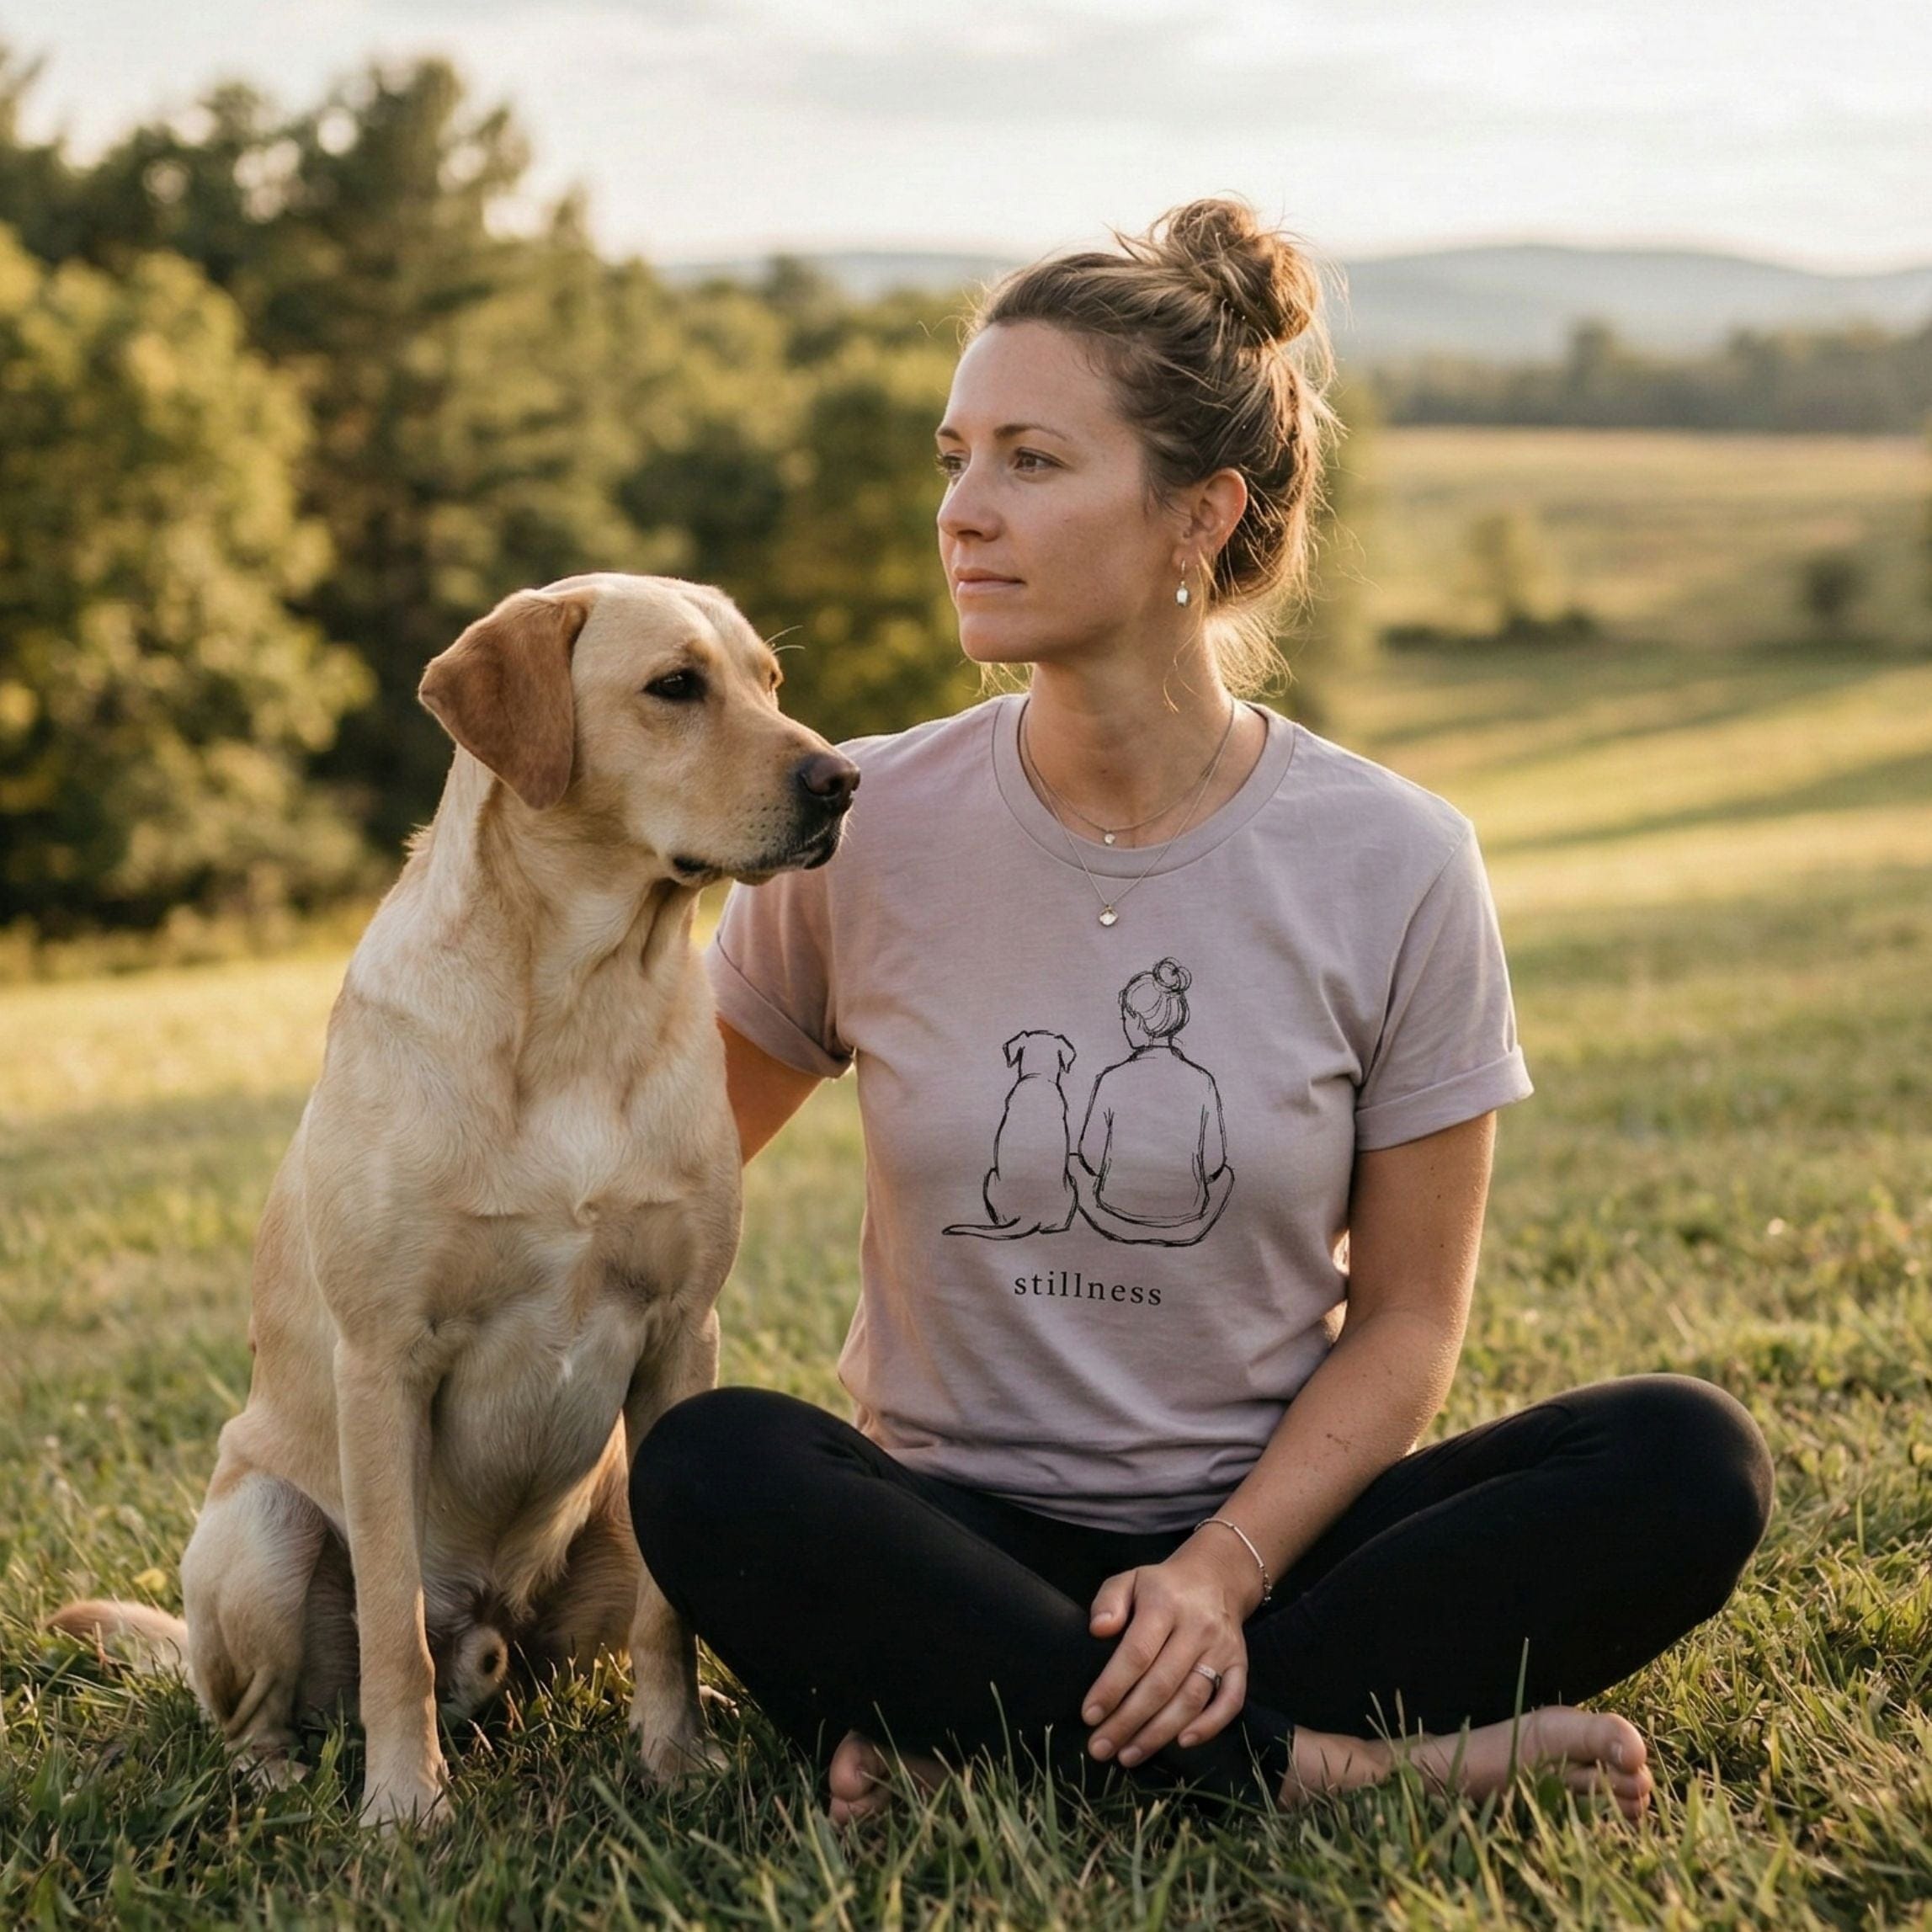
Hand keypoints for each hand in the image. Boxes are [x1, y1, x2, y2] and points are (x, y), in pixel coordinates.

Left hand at [1080, 1540, 1252, 1767]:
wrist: (1216, 1577)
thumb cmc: (1162, 1587)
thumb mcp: (1129, 1580)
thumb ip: (1109, 1601)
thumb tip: (1098, 1630)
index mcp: (1165, 1604)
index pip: (1137, 1653)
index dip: (1112, 1687)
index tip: (1089, 1716)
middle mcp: (1197, 1628)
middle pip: (1162, 1684)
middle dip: (1128, 1722)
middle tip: (1101, 1749)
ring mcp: (1223, 1649)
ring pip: (1191, 1699)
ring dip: (1159, 1733)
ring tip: (1128, 1755)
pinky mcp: (1240, 1665)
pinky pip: (1231, 1701)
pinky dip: (1209, 1726)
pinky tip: (1182, 1744)